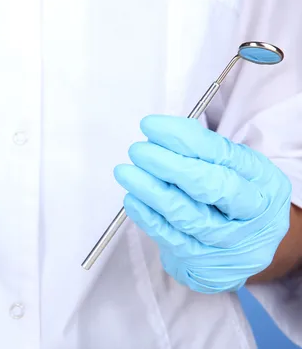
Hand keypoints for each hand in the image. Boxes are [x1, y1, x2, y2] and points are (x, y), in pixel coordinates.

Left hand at [114, 115, 291, 292]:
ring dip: (151, 191)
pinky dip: (148, 217)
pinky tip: (132, 199)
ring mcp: (229, 242)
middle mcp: (252, 214)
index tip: (151, 127)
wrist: (244, 251)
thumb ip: (205, 152)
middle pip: (210, 187)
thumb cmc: (232, 199)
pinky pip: (171, 239)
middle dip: (168, 165)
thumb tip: (160, 133)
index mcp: (263, 181)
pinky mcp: (204, 262)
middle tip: (139, 151)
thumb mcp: (234, 170)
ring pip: (187, 216)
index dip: (183, 138)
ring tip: (126, 172)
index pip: (222, 154)